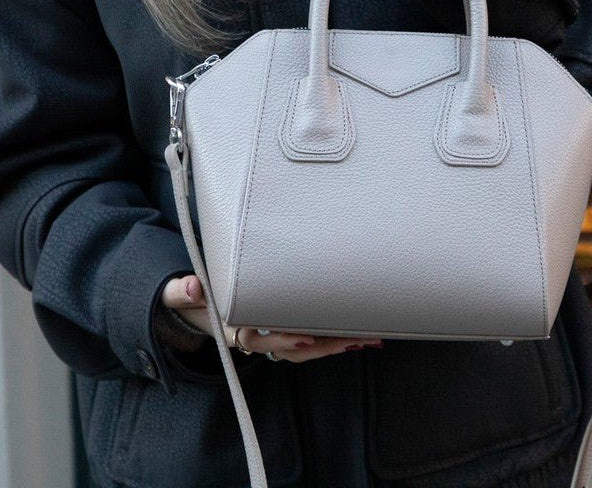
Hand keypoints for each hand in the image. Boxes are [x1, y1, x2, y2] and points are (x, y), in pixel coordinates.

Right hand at [160, 275, 381, 361]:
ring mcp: (270, 336)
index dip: (281, 340)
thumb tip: (191, 288)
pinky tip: (356, 335)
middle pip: (292, 349)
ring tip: (366, 339)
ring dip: (335, 345)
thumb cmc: (190, 299)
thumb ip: (182, 291)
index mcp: (233, 328)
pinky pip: (308, 339)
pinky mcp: (282, 329)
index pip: (258, 338)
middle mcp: (256, 337)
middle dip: (324, 346)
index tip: (303, 338)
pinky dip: (331, 338)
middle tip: (355, 340)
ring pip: (305, 348)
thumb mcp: (179, 294)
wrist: (193, 309)